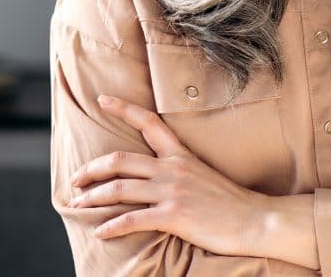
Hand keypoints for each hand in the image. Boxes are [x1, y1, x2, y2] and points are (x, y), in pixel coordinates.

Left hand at [67, 94, 270, 256]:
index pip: (149, 122)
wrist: (255, 220)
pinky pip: (133, 220)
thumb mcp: (203, 174)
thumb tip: (157, 174)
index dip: (123, 109)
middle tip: (75, 178)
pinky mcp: (174, 216)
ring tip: (79, 204)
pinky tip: (100, 231)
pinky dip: (112, 226)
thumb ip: (179, 170)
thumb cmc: (231, 202)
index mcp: (180, 155)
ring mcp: (172, 192)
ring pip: (120, 189)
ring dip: (94, 197)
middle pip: (120, 160)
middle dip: (92, 169)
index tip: (101, 99)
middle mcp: (172, 169)